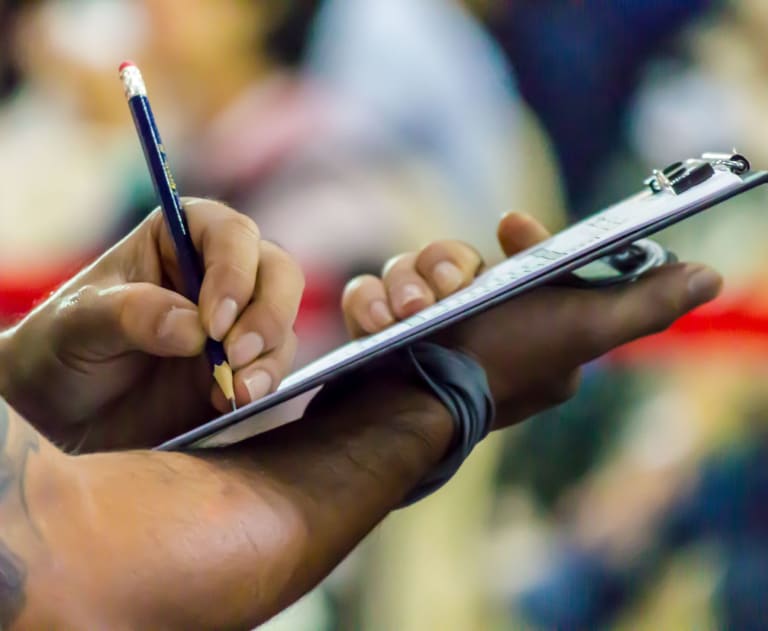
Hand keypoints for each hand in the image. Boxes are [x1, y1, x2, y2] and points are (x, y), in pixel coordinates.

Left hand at [0, 200, 303, 449]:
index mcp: (176, 238)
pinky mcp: (243, 366)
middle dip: (267, 312)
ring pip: (283, 321)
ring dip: (269, 354)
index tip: (213, 322)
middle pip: (277, 272)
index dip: (234, 272)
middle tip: (235, 354)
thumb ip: (131, 314)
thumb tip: (194, 328)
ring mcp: (235, 321)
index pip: (230, 234)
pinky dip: (264, 382)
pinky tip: (232, 400)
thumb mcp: (78, 323)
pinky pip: (274, 365)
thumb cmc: (61, 349)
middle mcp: (216, 274)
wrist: (63, 416)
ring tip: (236, 389)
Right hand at [341, 213, 722, 428]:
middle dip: (448, 262)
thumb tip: (709, 277)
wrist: (420, 417)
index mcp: (523, 315)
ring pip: (408, 268)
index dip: (525, 236)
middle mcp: (476, 319)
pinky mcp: (384, 332)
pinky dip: (370, 303)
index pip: (527, 257)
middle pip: (455, 256)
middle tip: (450, 287)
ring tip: (409, 311)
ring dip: (406, 281)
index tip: (513, 225)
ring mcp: (425, 325)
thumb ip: (644, 304)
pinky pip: (369, 296)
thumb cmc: (505, 368)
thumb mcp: (582, 331)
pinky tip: (379, 322)